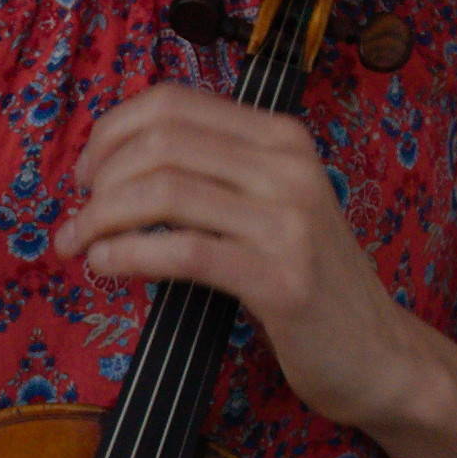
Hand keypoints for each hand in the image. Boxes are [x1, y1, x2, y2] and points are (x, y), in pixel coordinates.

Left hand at [55, 81, 435, 431]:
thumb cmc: (306, 279)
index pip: (172, 102)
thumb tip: (108, 163)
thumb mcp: (266, 204)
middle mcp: (288, 167)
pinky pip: (183, 252)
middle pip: (160, 142)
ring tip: (78, 245)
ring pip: (164, 191)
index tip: (85, 173)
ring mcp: (290, 221)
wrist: (379, 355)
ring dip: (101, 218)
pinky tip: (105, 266)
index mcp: (280, 136)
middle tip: (76, 216)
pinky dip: (128, 255)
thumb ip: (208, 173)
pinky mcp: (282, 279)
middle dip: (99, 178)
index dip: (111, 131)